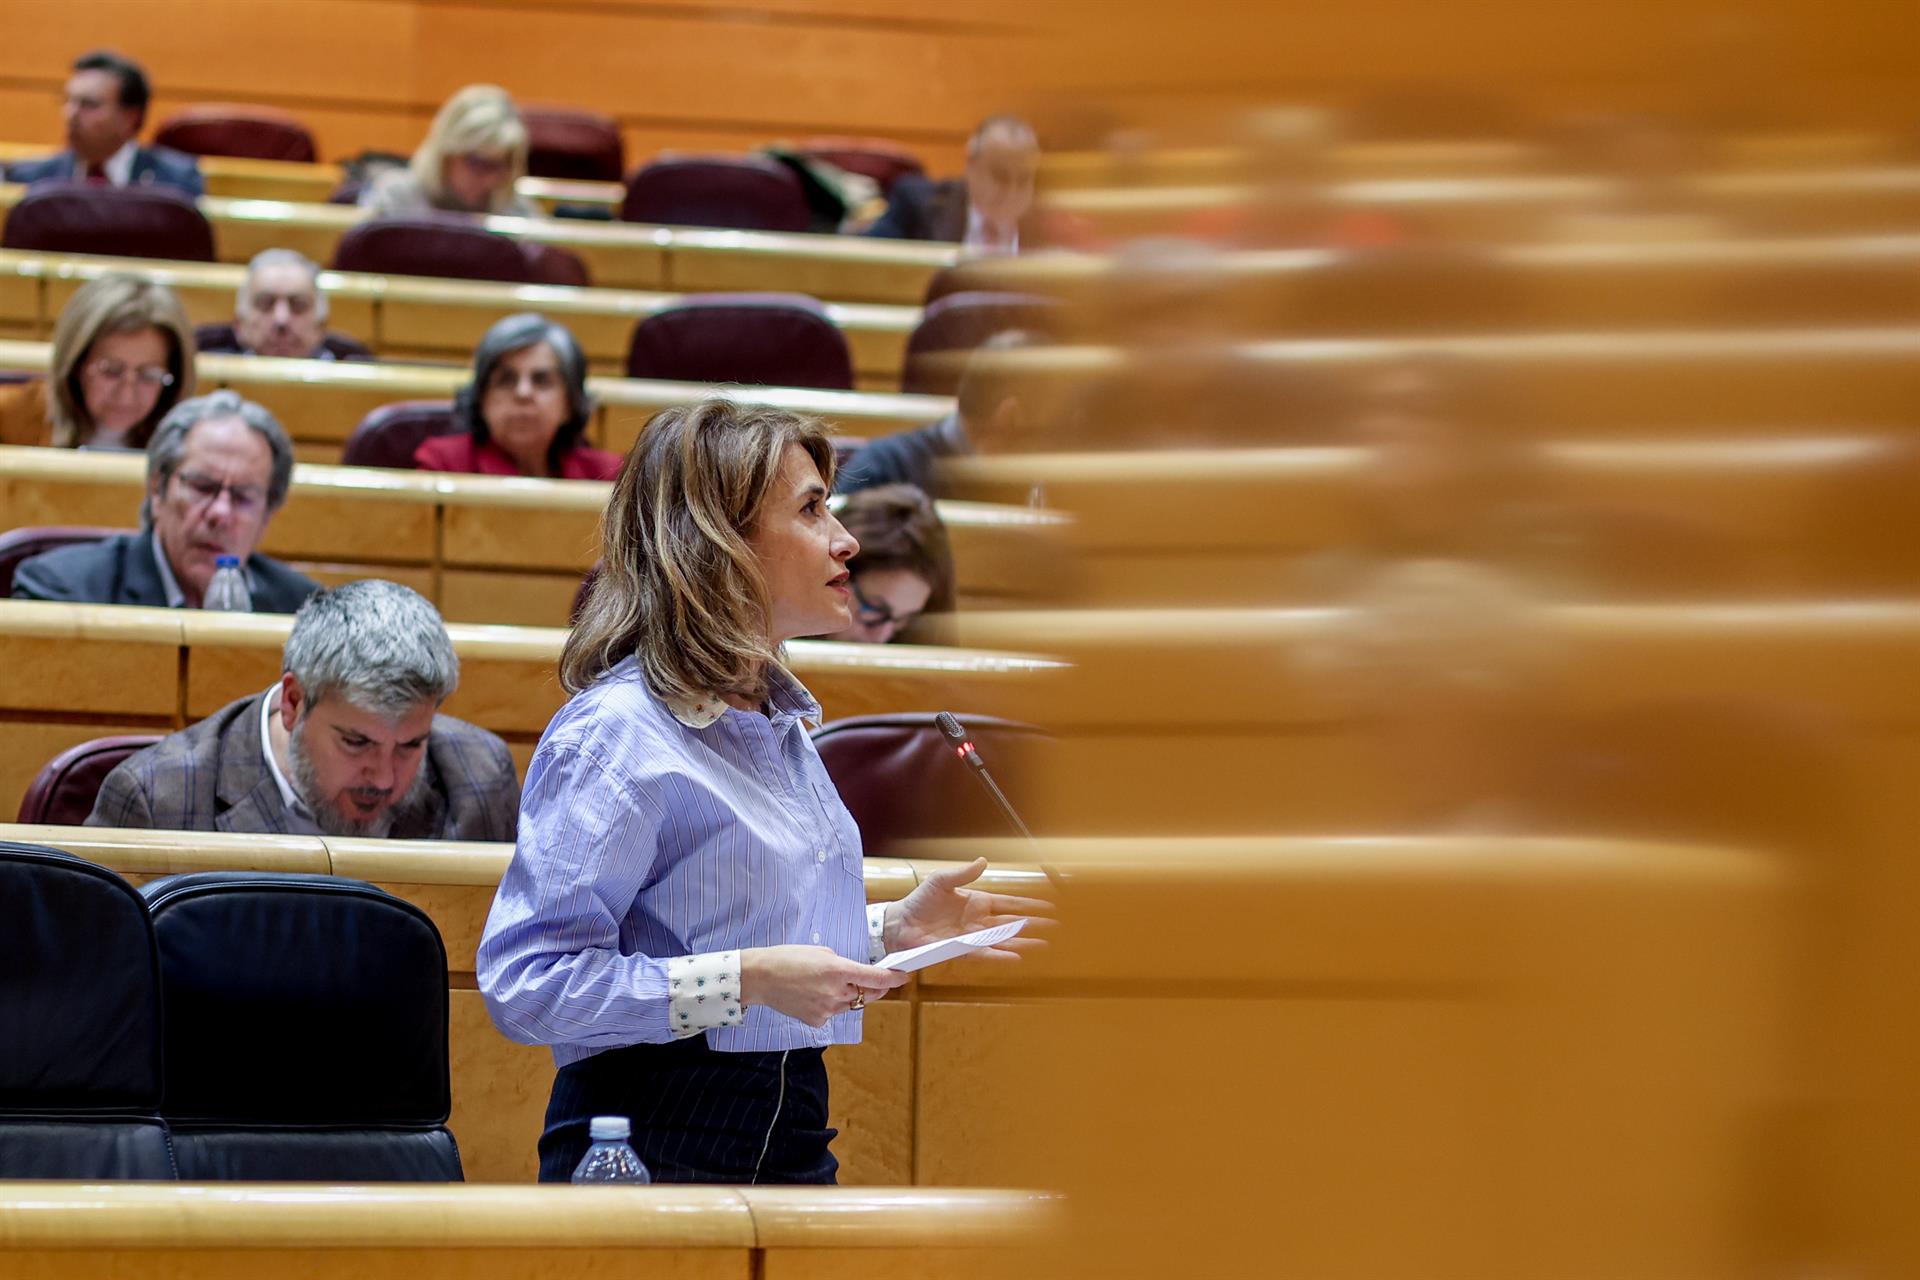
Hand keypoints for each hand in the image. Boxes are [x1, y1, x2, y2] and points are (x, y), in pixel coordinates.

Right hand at [739, 945, 907, 1026]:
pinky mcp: (817, 1021)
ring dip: (850, 996)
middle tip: (873, 980)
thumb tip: (854, 975)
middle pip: (868, 994)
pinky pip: (834, 1012)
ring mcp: (827, 1009)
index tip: (903, 977)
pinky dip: (831, 1004)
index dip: (893, 978)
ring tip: (828, 983)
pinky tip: (814, 994)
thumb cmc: (788, 958)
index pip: (876, 978)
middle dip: (874, 988)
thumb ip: (843, 965)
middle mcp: (836, 992)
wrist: (761, 978)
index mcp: (839, 970)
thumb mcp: (821, 952)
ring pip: (851, 1004)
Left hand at [887, 857, 1053, 961]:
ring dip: (1024, 942)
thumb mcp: (941, 880)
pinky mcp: (961, 951)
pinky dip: (1001, 956)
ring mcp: (972, 937)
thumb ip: (963, 873)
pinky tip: (1017, 957)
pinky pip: (985, 954)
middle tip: (1057, 928)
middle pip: (1013, 923)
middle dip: (1035, 925)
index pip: (1010, 903)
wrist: (900, 923)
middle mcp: (979, 921)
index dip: (1030, 905)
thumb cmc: (920, 900)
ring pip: (1004, 940)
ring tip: (1045, 945)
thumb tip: (984, 860)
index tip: (1050, 907)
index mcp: (978, 901)